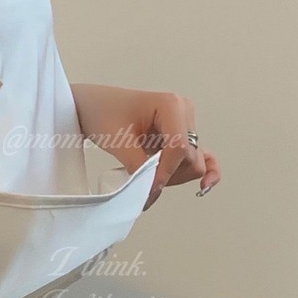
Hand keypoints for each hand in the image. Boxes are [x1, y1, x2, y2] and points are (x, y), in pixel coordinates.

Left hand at [70, 84, 219, 209]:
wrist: (92, 105)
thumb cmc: (102, 113)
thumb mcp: (119, 142)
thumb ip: (139, 168)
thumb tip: (153, 192)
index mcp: (171, 105)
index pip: (179, 148)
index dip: (165, 173)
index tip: (147, 189)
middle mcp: (184, 112)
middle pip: (190, 158)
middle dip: (167, 174)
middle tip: (140, 179)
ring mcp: (185, 124)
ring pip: (192, 163)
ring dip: (172, 175)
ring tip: (144, 172)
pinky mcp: (181, 136)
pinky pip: (200, 157)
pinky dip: (204, 171)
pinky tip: (204, 187)